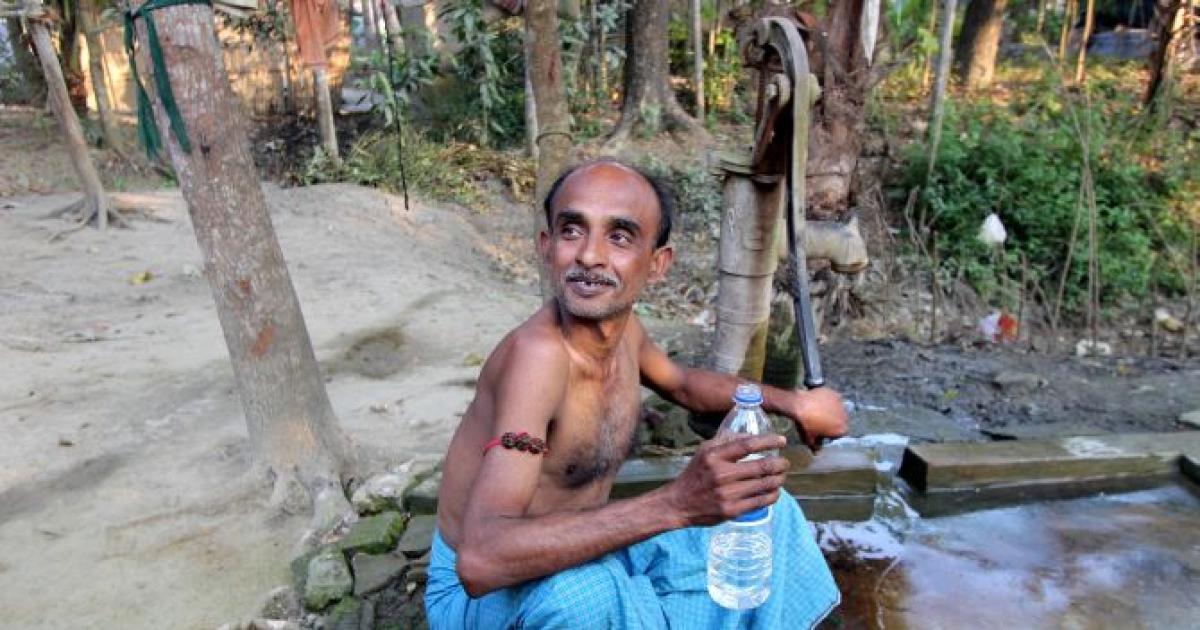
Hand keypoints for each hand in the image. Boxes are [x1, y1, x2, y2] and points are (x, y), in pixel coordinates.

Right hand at [660, 434, 789, 526]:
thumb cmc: (695, 474)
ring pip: (765, 485)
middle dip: (780, 464)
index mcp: (714, 456)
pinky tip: (774, 491)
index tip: (782, 440)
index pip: (748, 445)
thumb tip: (750, 435)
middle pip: (762, 466)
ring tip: (781, 476)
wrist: (679, 503)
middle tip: (785, 462)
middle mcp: (721, 474)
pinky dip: (773, 495)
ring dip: (779, 479)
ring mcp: (728, 494)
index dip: (769, 441)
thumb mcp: (704, 451)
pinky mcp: (732, 510)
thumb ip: (726, 441)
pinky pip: (761, 502)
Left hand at [792, 387, 848, 449]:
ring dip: (833, 409)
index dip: (834, 432)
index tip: (825, 430)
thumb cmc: (805, 424)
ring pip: (838, 408)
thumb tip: (816, 452)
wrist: (799, 406)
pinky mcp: (834, 393)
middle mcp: (845, 416)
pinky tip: (820, 400)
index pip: (841, 432)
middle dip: (834, 420)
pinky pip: (834, 398)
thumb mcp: (809, 438)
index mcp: (841, 429)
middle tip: (823, 419)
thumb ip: (814, 446)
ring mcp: (840, 403)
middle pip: (842, 420)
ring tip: (820, 409)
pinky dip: (829, 399)